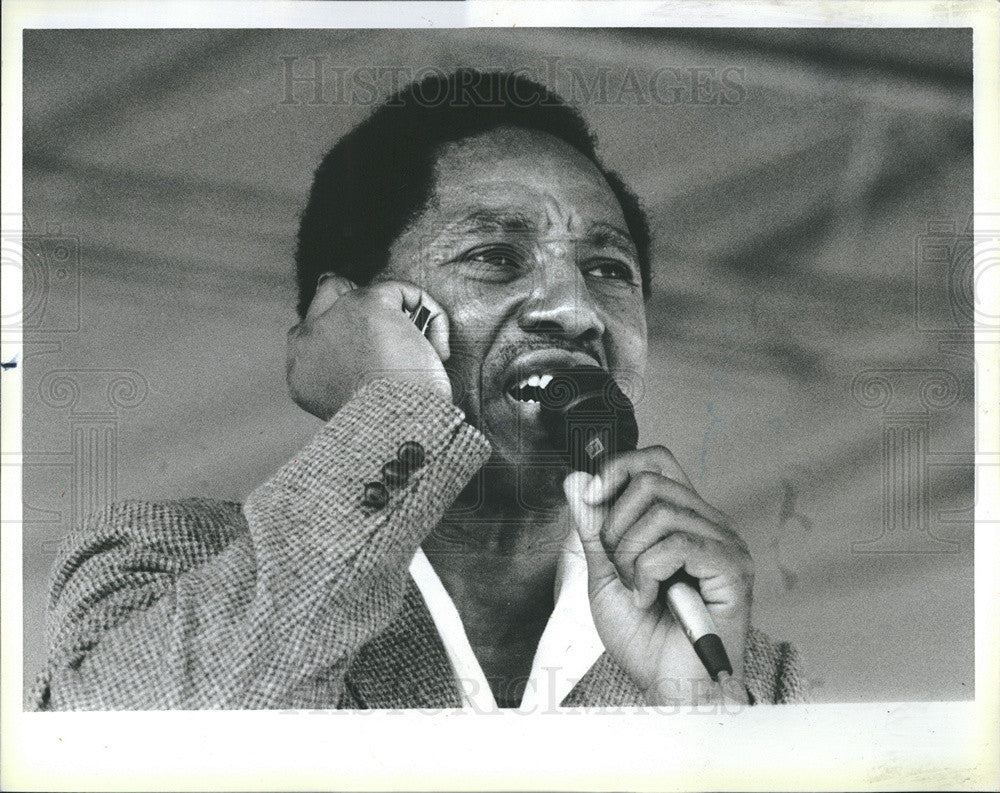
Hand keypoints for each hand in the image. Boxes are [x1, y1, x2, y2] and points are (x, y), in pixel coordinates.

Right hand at [287, 274, 451, 420]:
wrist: (397, 428)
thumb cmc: (387, 427)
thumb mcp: (352, 406)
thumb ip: (346, 375)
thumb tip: (371, 351)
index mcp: (301, 372)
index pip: (315, 332)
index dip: (349, 334)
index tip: (378, 356)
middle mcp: (307, 341)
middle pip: (331, 293)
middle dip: (364, 307)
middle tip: (398, 337)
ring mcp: (334, 317)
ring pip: (370, 292)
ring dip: (402, 317)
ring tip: (424, 351)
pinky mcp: (367, 304)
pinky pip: (403, 292)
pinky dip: (431, 315)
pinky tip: (438, 349)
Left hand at [563, 446, 752, 706]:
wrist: (666, 686)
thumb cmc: (643, 637)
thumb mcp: (604, 573)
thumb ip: (593, 527)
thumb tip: (575, 480)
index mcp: (682, 518)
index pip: (656, 460)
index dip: (619, 468)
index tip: (591, 498)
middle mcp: (708, 523)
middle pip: (651, 481)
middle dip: (615, 525)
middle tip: (617, 567)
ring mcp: (724, 543)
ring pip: (661, 512)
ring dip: (631, 555)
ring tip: (636, 590)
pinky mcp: (732, 568)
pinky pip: (678, 543)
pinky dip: (649, 571)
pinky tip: (650, 598)